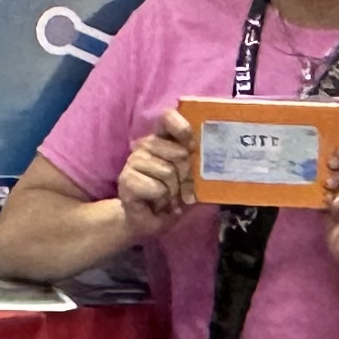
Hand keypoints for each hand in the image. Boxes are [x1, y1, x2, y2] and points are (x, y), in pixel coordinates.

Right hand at [115, 108, 200, 237]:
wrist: (148, 220)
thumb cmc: (172, 196)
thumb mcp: (190, 178)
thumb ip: (198, 164)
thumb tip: (212, 157)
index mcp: (163, 138)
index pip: (167, 118)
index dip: (182, 128)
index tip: (193, 146)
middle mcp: (146, 144)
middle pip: (178, 152)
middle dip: (187, 176)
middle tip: (184, 190)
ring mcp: (134, 160)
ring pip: (168, 172)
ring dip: (174, 191)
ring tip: (170, 197)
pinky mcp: (126, 178)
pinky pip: (156, 187)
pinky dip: (162, 199)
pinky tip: (156, 202)